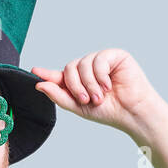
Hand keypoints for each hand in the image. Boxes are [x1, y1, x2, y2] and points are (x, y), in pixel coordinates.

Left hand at [31, 48, 161, 136]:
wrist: (132, 112)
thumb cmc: (110, 111)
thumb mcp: (79, 106)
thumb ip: (59, 95)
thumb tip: (40, 84)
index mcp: (80, 81)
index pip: (61, 75)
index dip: (47, 73)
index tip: (35, 71)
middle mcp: (89, 69)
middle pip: (70, 68)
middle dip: (75, 86)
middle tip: (87, 100)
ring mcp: (101, 60)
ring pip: (83, 64)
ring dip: (90, 84)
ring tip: (101, 96)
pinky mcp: (114, 55)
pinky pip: (98, 60)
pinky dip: (101, 75)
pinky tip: (109, 85)